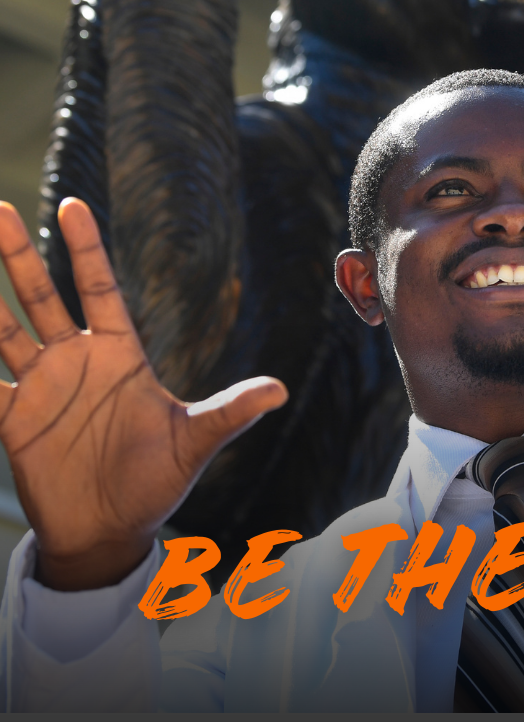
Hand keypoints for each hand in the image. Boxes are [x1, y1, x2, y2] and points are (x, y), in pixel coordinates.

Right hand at [0, 199, 286, 589]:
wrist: (113, 530)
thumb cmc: (158, 480)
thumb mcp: (195, 441)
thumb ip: (231, 412)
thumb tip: (282, 391)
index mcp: (120, 354)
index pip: (100, 288)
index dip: (86, 249)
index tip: (74, 205)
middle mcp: (76, 360)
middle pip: (43, 295)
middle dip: (20, 253)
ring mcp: (41, 386)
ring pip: (4, 329)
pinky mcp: (13, 419)